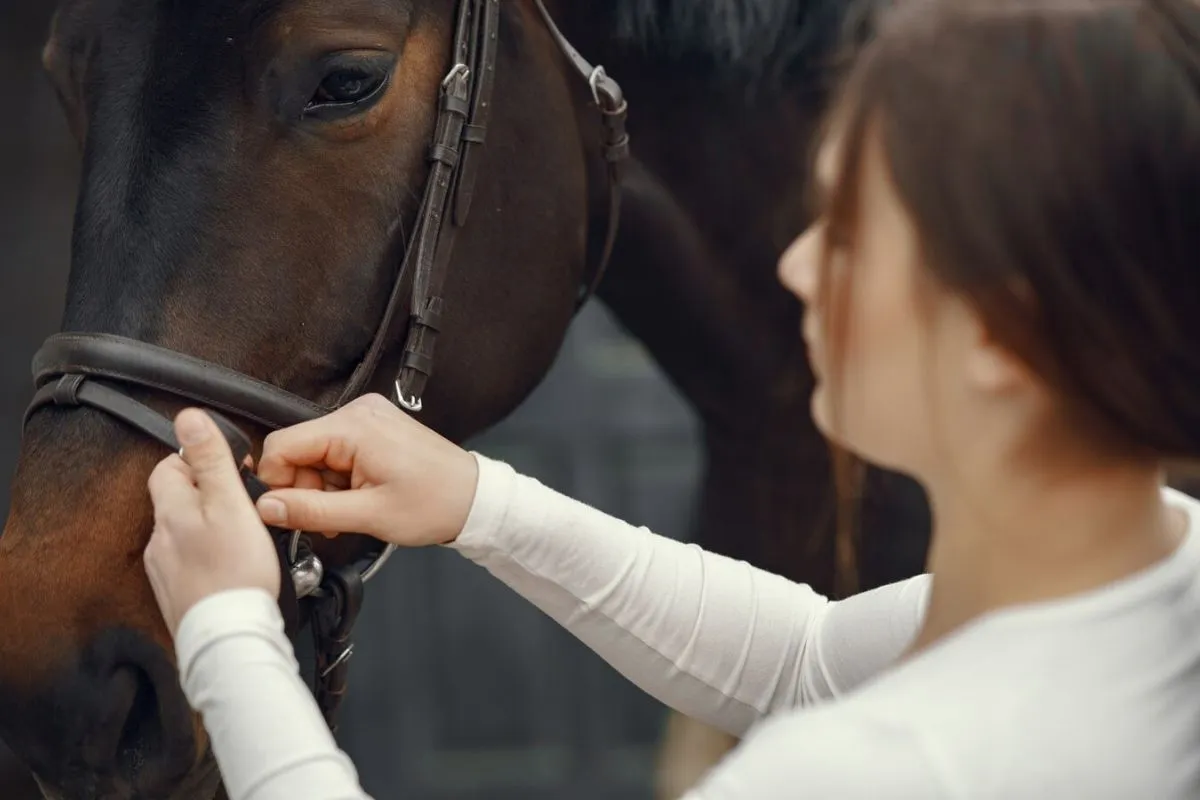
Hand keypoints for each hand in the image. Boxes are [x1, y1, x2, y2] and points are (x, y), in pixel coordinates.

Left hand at [144, 409, 280, 635]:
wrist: (231, 636)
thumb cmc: (236, 573)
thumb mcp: (231, 504)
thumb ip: (210, 460)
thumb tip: (188, 417)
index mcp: (171, 510)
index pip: (168, 466)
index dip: (198, 463)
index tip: (229, 473)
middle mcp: (159, 538)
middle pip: (176, 499)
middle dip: (206, 496)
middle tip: (241, 506)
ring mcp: (164, 567)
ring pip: (184, 531)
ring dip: (208, 527)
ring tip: (241, 538)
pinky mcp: (176, 592)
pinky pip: (189, 561)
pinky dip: (207, 557)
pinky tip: (230, 566)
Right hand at [254, 394, 478, 547]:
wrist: (474, 499)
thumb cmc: (434, 504)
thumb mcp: (367, 515)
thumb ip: (310, 510)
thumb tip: (266, 508)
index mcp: (353, 426)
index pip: (281, 445)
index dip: (276, 482)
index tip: (286, 511)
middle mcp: (357, 413)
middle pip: (297, 449)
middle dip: (304, 488)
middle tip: (327, 518)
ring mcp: (367, 418)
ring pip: (315, 454)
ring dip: (322, 488)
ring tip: (349, 511)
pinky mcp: (374, 428)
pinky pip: (336, 452)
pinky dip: (338, 479)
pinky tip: (356, 497)